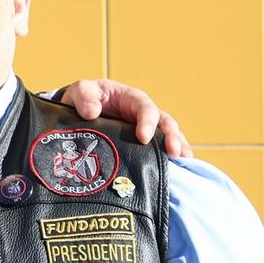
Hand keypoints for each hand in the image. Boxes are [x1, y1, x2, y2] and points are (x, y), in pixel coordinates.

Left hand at [60, 78, 191, 157]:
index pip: (146, 108)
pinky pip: (160, 151)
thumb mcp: (82, 90)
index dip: (147, 122)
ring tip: (183, 163)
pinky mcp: (143, 145)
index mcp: (132, 99)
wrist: (80, 110)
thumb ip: (84, 96)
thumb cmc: (85, 97)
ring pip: (168, 137)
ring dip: (177, 149)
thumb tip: (92, 112)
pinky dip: (170, 160)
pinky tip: (177, 172)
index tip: (143, 138)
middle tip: (174, 153)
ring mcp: (146, 130)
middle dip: (171, 137)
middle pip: (165, 124)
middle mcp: (144, 114)